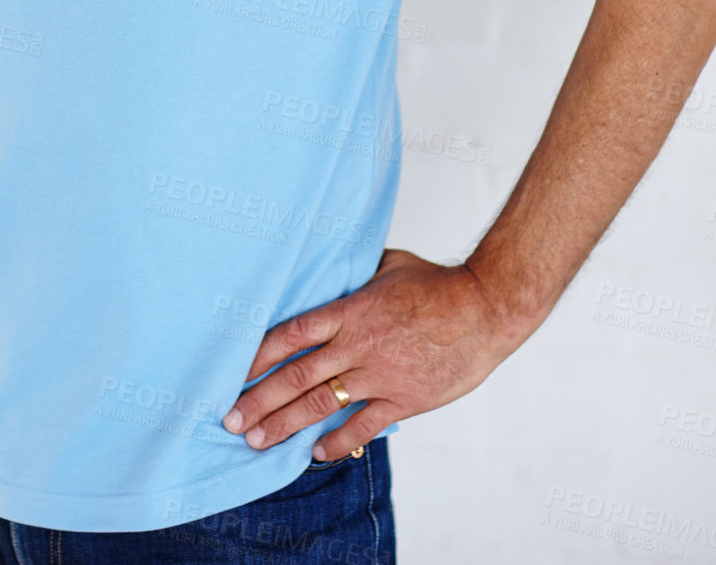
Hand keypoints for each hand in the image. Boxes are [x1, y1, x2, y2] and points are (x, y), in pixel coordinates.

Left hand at [222, 247, 520, 459]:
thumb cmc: (439, 283)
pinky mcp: (404, 398)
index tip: (234, 371)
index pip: (291, 333)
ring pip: (322, 404)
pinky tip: (315, 453)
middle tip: (231, 418)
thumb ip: (359, 273)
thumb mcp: (389, 265)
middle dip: (260, 398)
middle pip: (297, 375)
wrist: (484, 308)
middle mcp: (357, 345)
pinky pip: (363, 425)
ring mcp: (379, 375)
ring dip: (285, 424)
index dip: (258, 354)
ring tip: (257, 440)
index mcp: (350, 310)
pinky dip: (337, 442)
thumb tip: (339, 263)